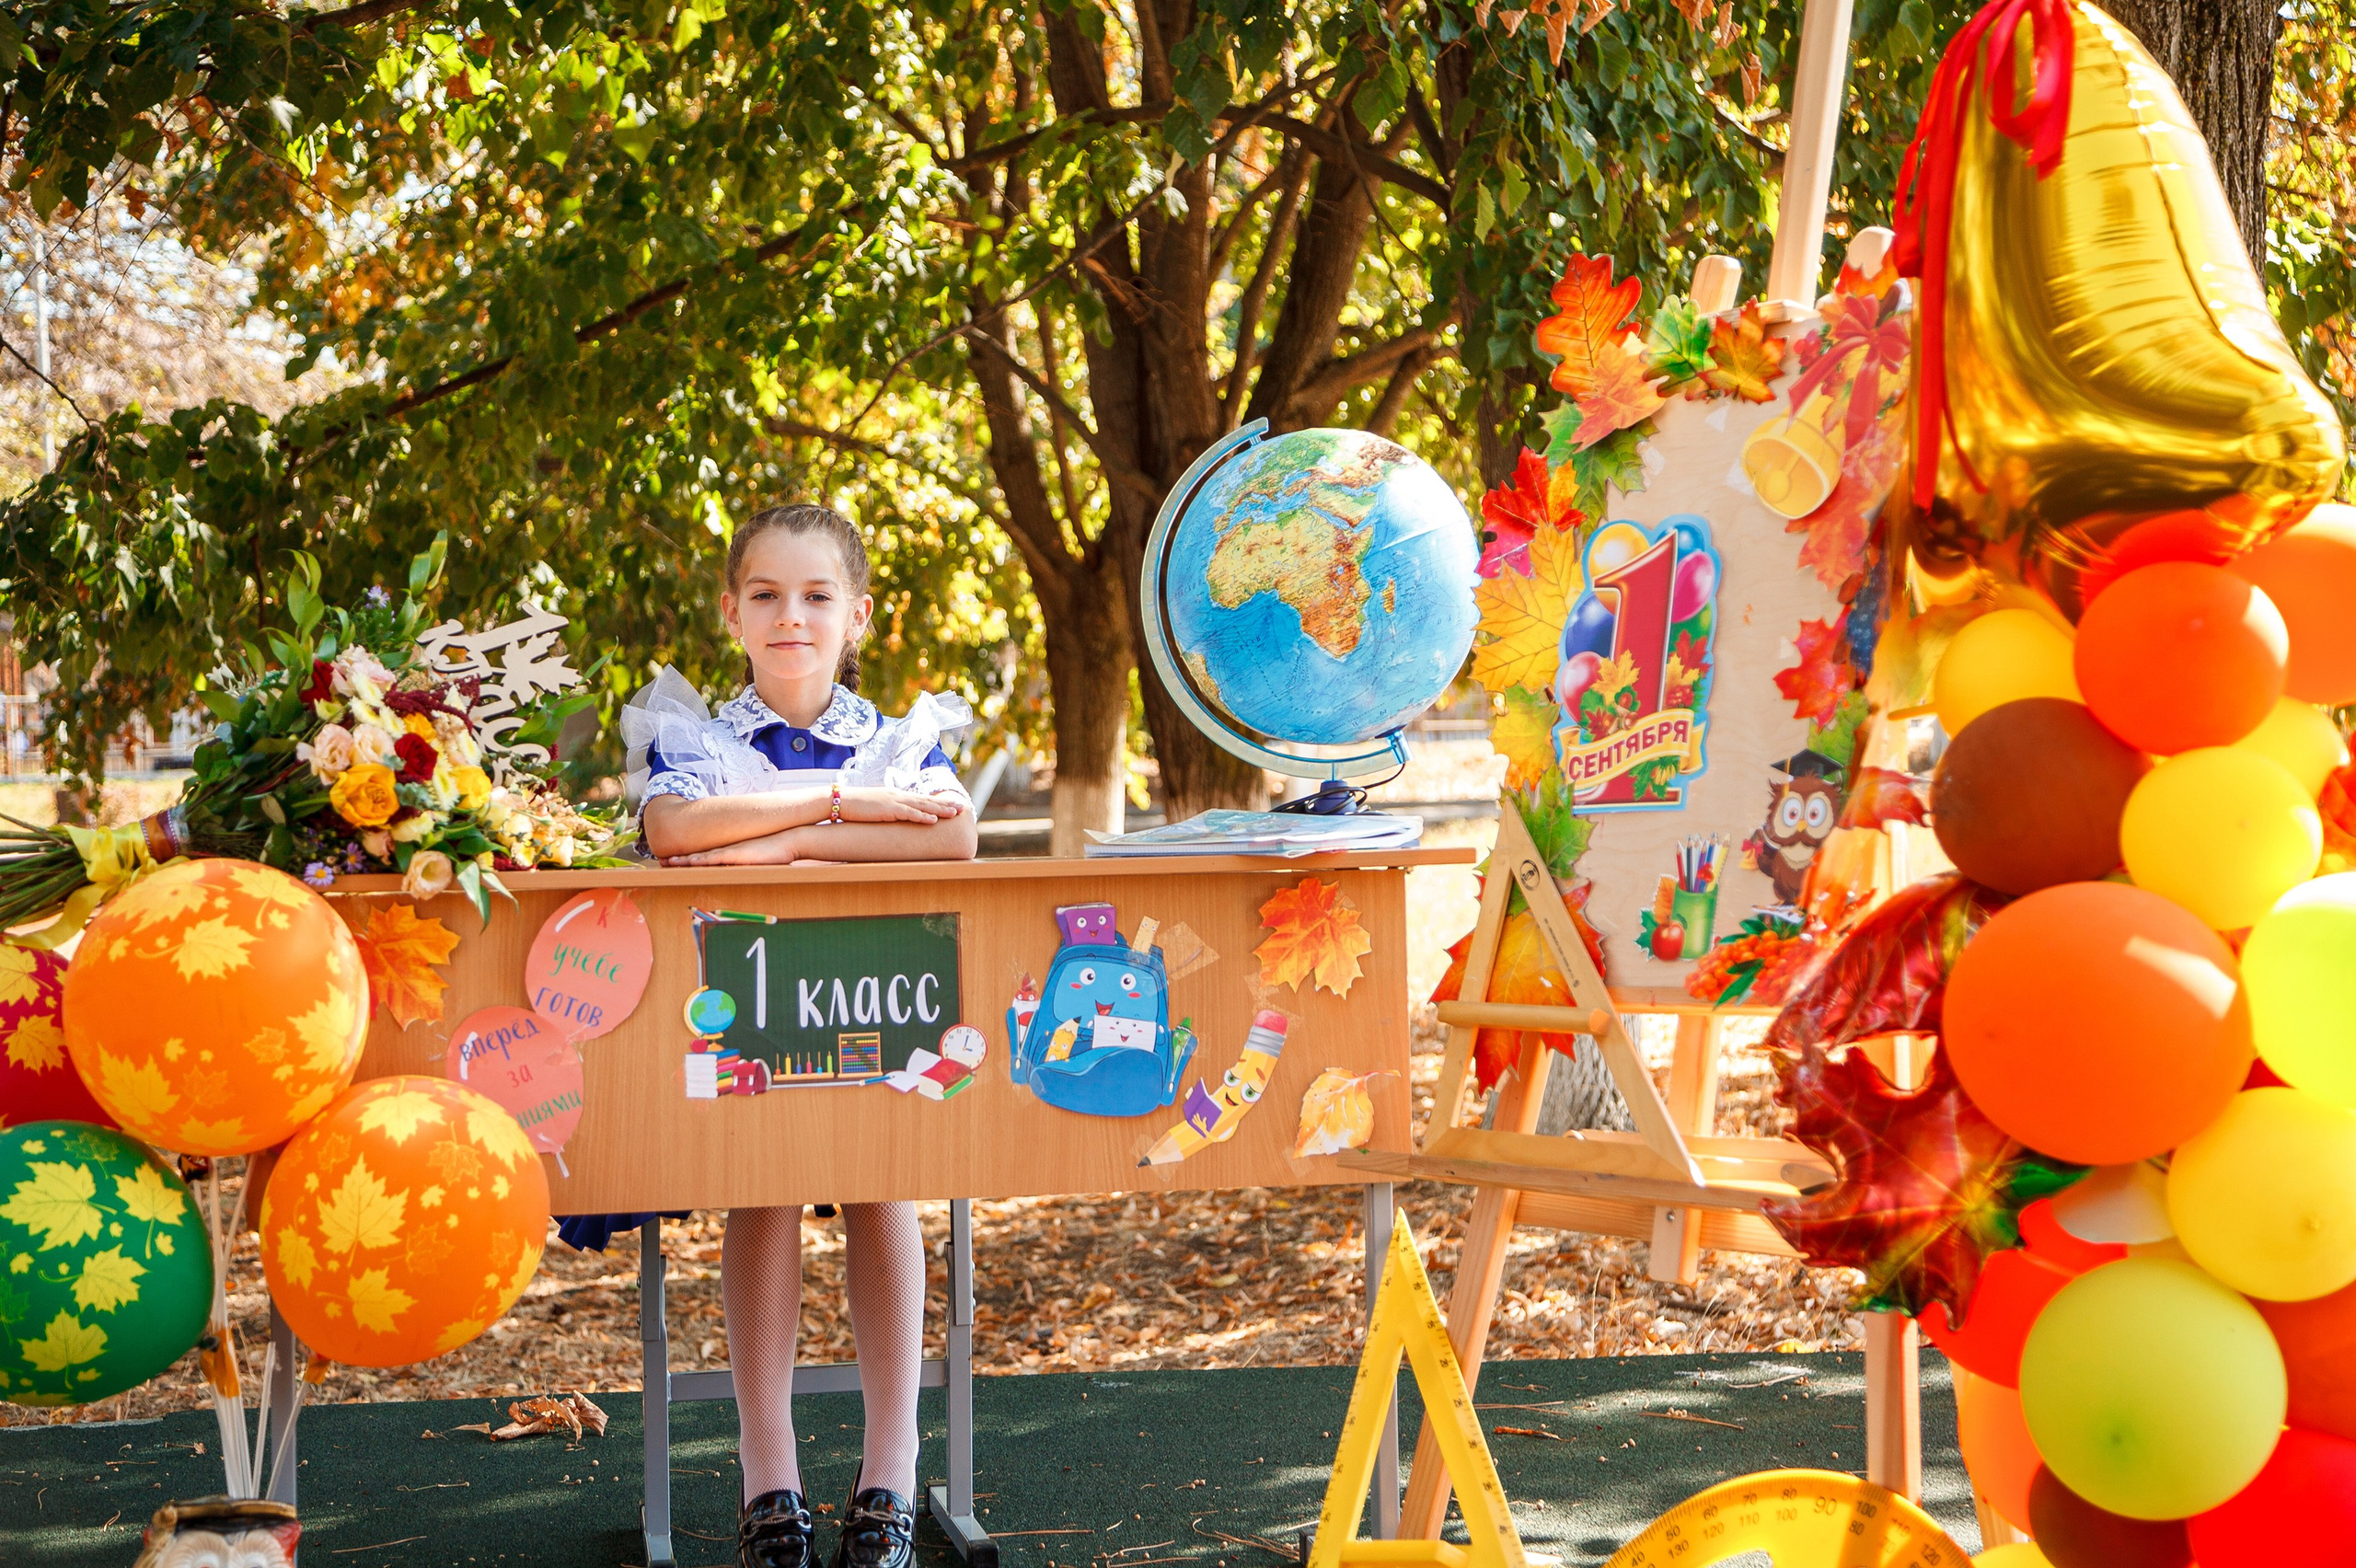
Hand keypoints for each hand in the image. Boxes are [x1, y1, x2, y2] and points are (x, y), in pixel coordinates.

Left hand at [663, 828, 802, 866]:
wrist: (790, 839)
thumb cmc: (777, 851)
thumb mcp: (758, 859)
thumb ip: (747, 864)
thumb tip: (741, 870)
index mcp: (730, 852)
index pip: (704, 856)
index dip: (687, 859)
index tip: (672, 861)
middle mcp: (727, 850)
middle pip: (698, 855)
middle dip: (679, 859)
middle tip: (661, 861)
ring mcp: (732, 852)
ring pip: (702, 857)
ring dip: (685, 860)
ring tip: (667, 862)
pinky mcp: (739, 855)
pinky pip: (716, 858)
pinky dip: (702, 860)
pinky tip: (691, 862)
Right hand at [836, 786, 963, 823]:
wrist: (839, 801)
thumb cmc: (855, 807)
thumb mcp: (876, 807)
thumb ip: (888, 811)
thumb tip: (897, 819)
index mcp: (896, 795)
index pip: (921, 798)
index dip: (938, 801)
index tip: (953, 804)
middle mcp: (898, 795)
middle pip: (927, 800)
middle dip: (946, 804)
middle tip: (963, 808)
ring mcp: (893, 801)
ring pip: (922, 805)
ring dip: (940, 809)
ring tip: (955, 813)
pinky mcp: (887, 809)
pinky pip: (908, 813)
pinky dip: (922, 816)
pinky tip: (933, 820)